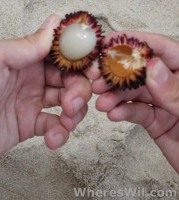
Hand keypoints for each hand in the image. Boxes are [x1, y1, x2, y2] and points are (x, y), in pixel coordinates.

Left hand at [0, 15, 91, 181]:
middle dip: (79, 89)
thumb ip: (25, 45)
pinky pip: (56, 126)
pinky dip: (60, 133)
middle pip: (68, 77)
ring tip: (66, 120)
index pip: (58, 51)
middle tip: (73, 101)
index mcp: (20, 58)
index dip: (77, 58)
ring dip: (75, 111)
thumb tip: (52, 26)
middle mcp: (28, 78)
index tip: (90, 67)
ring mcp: (30, 102)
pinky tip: (53, 138)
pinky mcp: (29, 125)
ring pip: (68, 101)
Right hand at [92, 31, 178, 172]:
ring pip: (134, 93)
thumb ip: (175, 91)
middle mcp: (174, 85)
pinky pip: (136, 113)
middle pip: (141, 72)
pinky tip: (113, 114)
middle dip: (117, 74)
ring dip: (115, 96)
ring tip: (101, 102)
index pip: (163, 49)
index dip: (136, 43)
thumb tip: (152, 66)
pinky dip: (122, 112)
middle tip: (98, 79)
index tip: (111, 42)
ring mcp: (163, 103)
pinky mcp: (156, 121)